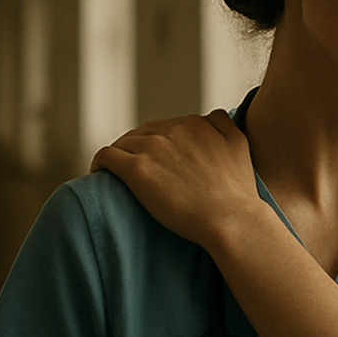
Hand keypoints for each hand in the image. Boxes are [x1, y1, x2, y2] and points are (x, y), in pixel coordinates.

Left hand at [89, 109, 263, 248]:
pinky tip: (98, 173)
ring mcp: (153, 148)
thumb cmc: (237, 193)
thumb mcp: (239, 145)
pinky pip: (107, 156)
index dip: (157, 143)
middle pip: (142, 133)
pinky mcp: (137, 169)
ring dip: (119, 155)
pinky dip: (100, 162)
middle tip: (134, 168)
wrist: (231, 219)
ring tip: (114, 173)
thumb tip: (208, 117)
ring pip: (123, 143)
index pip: (165, 127)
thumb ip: (223, 123)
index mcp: (194, 124)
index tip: (154, 160)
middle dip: (137, 148)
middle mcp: (172, 130)